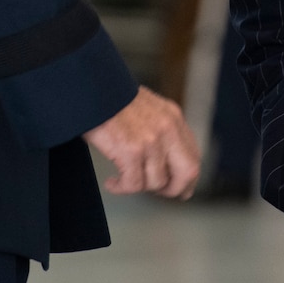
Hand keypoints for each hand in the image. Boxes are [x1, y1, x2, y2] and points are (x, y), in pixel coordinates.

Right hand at [84, 88, 200, 198]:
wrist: (91, 89)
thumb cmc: (111, 101)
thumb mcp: (148, 109)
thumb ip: (161, 130)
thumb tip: (166, 163)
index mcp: (173, 117)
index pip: (193, 157)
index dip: (186, 180)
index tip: (178, 190)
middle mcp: (168, 129)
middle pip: (187, 173)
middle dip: (174, 190)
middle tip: (156, 193)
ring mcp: (151, 140)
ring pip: (156, 182)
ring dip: (138, 186)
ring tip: (123, 180)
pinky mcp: (131, 151)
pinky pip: (133, 184)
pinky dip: (121, 188)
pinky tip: (112, 182)